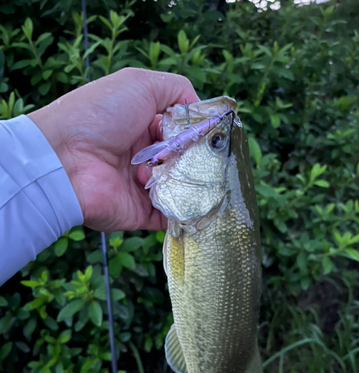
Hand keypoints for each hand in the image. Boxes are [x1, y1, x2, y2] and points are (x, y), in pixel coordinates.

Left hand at [28, 68, 198, 231]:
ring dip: (186, 180)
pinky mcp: (140, 213)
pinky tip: (194, 200)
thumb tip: (201, 111)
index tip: (205, 133)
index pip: (179, 131)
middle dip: (194, 158)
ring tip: (173, 172)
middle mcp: (142, 157)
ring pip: (181, 187)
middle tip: (192, 156)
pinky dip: (184, 210)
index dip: (193, 131)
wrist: (65, 159)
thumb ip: (175, 89)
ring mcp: (141, 187)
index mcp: (141, 127)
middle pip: (183, 161)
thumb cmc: (99, 115)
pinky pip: (170, 215)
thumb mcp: (139, 84)